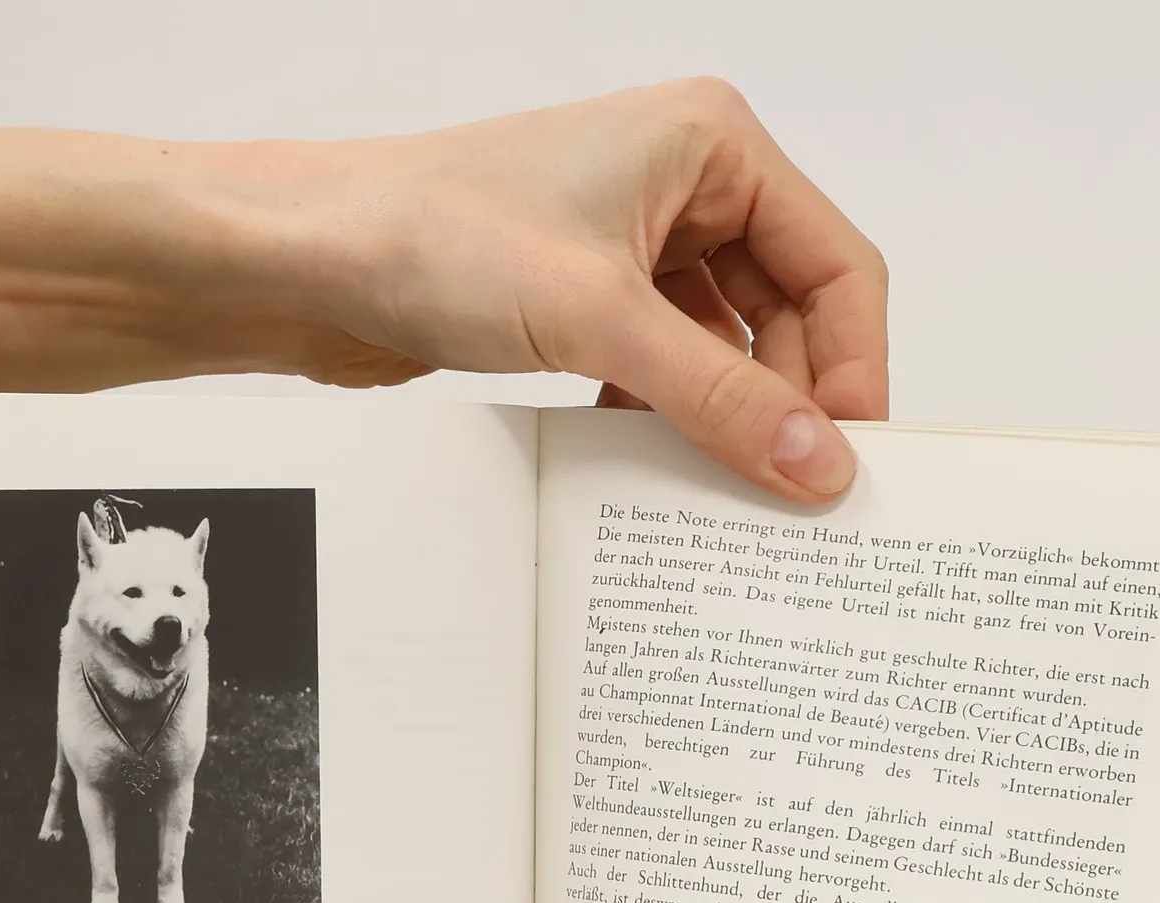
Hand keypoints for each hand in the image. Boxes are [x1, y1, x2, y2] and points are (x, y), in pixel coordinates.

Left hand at [0, 78, 886, 502]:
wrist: (306, 263)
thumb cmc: (434, 236)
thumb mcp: (602, 322)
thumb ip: (721, 398)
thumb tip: (822, 467)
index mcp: (713, 144)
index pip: (837, 266)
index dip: (853, 369)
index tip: (850, 462)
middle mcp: (685, 185)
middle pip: (788, 316)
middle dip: (788, 405)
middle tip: (793, 501)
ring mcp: (634, 246)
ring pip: (726, 351)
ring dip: (726, 421)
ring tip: (727, 496)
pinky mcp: (587, 302)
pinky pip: (667, 371)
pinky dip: (670, 421)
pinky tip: (656, 470)